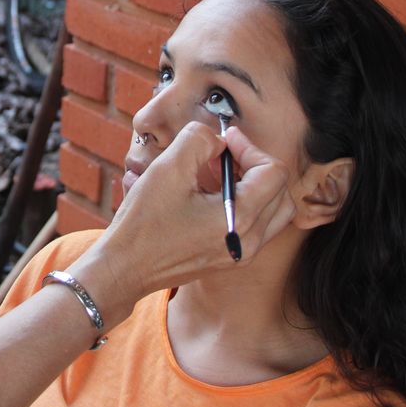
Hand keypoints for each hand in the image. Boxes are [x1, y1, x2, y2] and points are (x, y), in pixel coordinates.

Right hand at [68, 121, 294, 320]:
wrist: (124, 267)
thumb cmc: (144, 222)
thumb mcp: (168, 168)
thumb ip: (198, 140)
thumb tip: (217, 139)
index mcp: (240, 219)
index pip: (273, 172)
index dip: (249, 147)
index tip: (224, 140)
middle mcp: (248, 241)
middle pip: (281, 192)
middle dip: (257, 166)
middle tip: (226, 155)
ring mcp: (241, 254)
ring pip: (273, 212)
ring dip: (255, 186)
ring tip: (220, 174)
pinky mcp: (229, 259)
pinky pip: (255, 227)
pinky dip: (244, 204)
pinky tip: (211, 194)